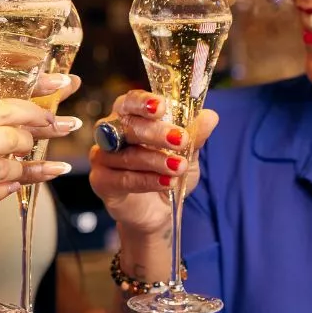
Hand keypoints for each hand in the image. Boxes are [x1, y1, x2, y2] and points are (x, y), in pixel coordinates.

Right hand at [0, 99, 77, 295]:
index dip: (32, 108)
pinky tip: (18, 184)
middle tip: (59, 129)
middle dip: (41, 132)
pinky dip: (11, 187)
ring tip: (40, 164)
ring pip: (12, 165)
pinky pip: (1, 191)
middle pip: (12, 133)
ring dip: (26, 165)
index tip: (51, 110)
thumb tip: (6, 122)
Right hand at [88, 90, 218, 242]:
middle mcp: (111, 133)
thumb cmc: (167, 172)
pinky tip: (167, 182)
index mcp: (129, 117)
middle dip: (155, 132)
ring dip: (156, 160)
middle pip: (127, 126)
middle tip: (180, 139)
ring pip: (127, 155)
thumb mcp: (187, 154)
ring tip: (179, 167)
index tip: (162, 106)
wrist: (159, 210)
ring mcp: (102, 157)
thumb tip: (210, 116)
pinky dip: (146, 180)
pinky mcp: (101, 181)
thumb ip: (194, 135)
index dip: (143, 102)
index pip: (130, 101)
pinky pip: (122, 179)